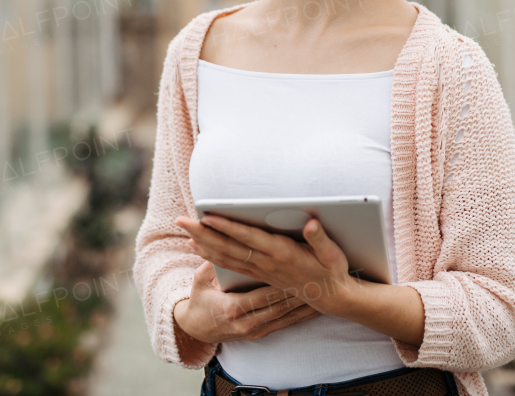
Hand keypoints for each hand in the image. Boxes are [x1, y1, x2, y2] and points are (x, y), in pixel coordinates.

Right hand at [172, 261, 320, 343]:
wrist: (196, 331)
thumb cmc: (198, 303)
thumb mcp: (199, 282)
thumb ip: (208, 265)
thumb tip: (215, 244)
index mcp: (233, 308)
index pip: (262, 295)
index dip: (281, 286)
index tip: (299, 275)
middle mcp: (247, 323)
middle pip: (279, 307)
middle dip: (300, 295)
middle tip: (320, 282)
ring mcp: (254, 331)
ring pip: (286, 318)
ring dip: (305, 307)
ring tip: (326, 295)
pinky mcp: (259, 334)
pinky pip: (284, 325)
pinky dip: (300, 317)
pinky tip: (315, 310)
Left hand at [175, 214, 357, 316]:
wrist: (331, 298)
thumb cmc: (332, 271)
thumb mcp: (332, 254)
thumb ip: (320, 239)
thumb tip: (311, 224)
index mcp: (281, 253)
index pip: (247, 237)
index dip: (227, 226)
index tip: (208, 216)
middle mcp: (266, 262)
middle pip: (228, 246)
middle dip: (203, 233)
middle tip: (182, 221)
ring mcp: (260, 270)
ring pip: (225, 256)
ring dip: (204, 243)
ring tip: (185, 231)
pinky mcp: (259, 274)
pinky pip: (230, 265)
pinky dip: (212, 256)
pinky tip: (201, 247)